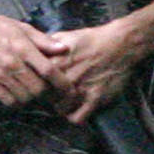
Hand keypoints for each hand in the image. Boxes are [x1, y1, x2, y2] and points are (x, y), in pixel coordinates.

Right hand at [0, 4, 66, 108]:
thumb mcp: (22, 28)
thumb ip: (43, 41)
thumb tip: (64, 48)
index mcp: (24, 48)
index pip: (48, 70)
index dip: (62, 83)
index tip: (70, 90)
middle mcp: (13, 63)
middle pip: (38, 89)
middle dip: (48, 94)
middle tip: (52, 93)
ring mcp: (0, 74)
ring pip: (24, 97)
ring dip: (33, 99)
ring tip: (35, 94)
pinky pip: (8, 100)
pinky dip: (17, 102)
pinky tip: (19, 96)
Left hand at [43, 7, 152, 122]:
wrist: (120, 45)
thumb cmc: (91, 39)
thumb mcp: (65, 36)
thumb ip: (46, 45)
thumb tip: (33, 50)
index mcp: (54, 63)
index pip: (35, 81)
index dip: (35, 84)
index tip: (40, 84)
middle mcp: (64, 78)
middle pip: (45, 97)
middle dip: (46, 97)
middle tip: (52, 94)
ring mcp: (80, 90)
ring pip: (59, 109)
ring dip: (61, 106)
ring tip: (64, 101)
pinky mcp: (94, 99)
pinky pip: (77, 117)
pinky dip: (74, 117)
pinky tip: (75, 110)